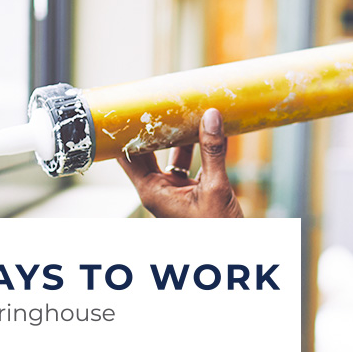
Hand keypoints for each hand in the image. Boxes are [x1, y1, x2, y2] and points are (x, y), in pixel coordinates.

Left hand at [118, 108, 243, 218]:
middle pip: (145, 151)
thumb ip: (212, 151)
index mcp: (151, 191)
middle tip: (158, 100)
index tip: (127, 108)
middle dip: (152, 127)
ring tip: (182, 110)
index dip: (124, 132)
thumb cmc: (216, 230)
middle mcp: (157, 190)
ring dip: (175, 135)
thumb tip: (211, 116)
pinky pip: (185, 164)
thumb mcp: (215, 187)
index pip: (126, 155)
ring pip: (167, 155)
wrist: (228, 251)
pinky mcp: (187, 192)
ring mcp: (171, 191)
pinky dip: (193, 148)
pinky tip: (203, 131)